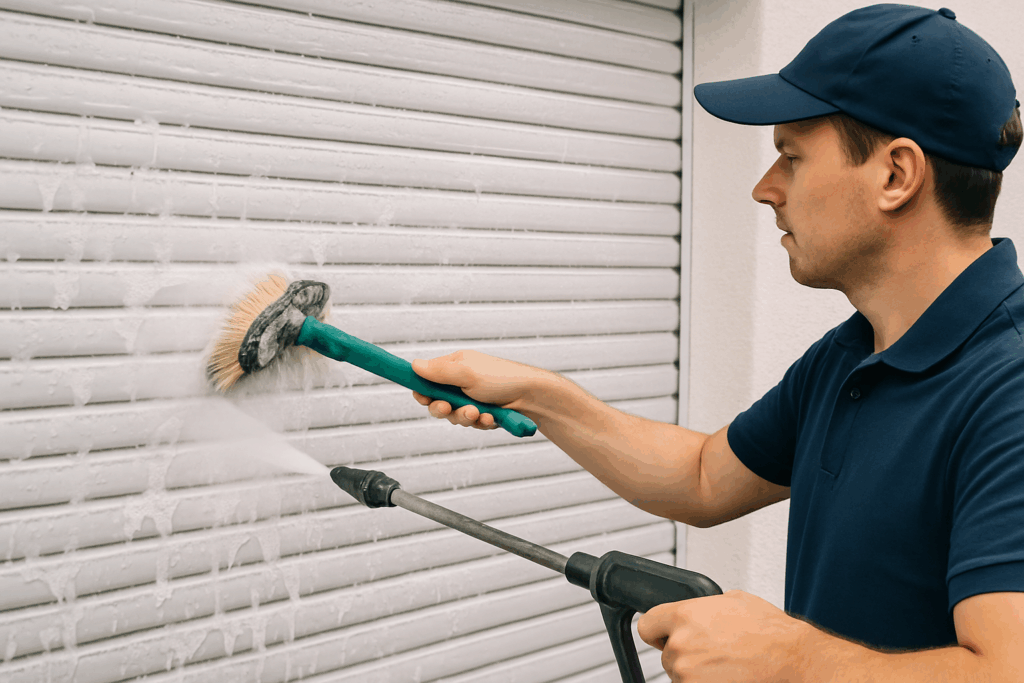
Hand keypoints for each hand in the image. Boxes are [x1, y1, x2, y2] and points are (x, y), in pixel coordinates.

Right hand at [410, 350, 545, 428]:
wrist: (532, 396)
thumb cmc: (502, 378)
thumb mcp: (466, 373)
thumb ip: (439, 372)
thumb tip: (414, 365)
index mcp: (455, 366)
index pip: (428, 378)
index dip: (423, 391)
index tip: (423, 398)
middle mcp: (461, 383)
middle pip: (438, 402)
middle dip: (444, 409)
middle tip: (449, 409)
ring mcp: (472, 399)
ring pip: (454, 416)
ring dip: (465, 417)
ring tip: (478, 413)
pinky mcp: (482, 414)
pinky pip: (472, 424)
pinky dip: (480, 423)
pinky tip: (490, 419)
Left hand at [637, 589, 807, 682]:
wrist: (790, 660)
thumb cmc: (769, 632)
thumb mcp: (734, 600)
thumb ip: (706, 605)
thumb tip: (701, 609)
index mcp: (684, 615)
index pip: (647, 625)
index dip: (658, 631)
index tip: (665, 636)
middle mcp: (681, 644)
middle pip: (667, 655)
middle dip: (686, 655)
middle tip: (713, 653)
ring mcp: (687, 673)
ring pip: (679, 675)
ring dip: (696, 673)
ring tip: (725, 666)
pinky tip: (727, 677)